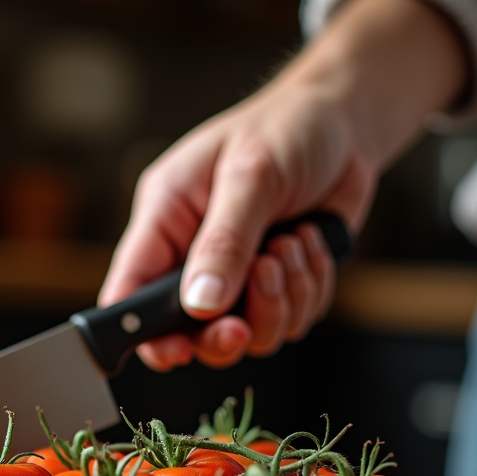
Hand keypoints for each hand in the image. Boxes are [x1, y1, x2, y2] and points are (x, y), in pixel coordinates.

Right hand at [98, 0, 466, 370]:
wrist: (346, 122)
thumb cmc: (287, 128)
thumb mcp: (251, 176)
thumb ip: (224, 242)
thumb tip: (200, 304)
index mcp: (164, 221)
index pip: (130, 291)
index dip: (142, 333)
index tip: (175, 352)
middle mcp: (193, 254)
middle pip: (191, 331)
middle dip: (225, 331)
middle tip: (244, 322)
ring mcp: (237, 274)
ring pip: (249, 332)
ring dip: (280, 300)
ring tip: (291, 243)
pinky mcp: (278, 283)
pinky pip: (290, 320)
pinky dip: (309, 289)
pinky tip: (311, 243)